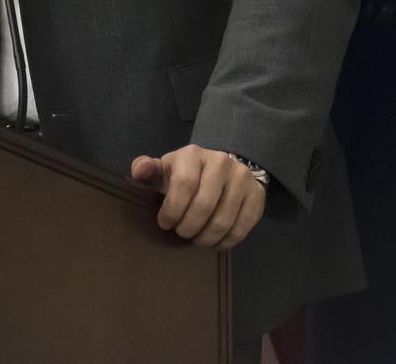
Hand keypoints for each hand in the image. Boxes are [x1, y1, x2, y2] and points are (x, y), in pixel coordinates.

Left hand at [130, 143, 265, 249]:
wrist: (222, 168)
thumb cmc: (186, 173)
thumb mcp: (166, 170)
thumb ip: (149, 170)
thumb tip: (139, 171)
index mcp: (194, 154)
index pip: (184, 185)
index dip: (172, 211)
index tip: (165, 223)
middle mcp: (221, 162)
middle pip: (204, 206)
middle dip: (188, 228)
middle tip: (182, 232)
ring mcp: (242, 178)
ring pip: (223, 221)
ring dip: (206, 238)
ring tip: (197, 238)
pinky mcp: (256, 196)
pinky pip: (240, 229)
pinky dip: (225, 242)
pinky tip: (214, 240)